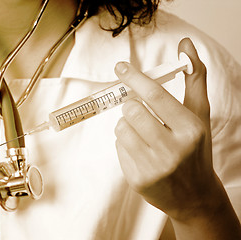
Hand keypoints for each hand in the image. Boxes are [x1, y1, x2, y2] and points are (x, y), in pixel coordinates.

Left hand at [114, 38, 240, 238]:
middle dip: (131, 106)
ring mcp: (153, 167)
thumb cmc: (195, 149)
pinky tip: (142, 153)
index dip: (135, 78)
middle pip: (132, 111)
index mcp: (190, 130)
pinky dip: (125, 144)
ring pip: (120, 128)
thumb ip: (194, 80)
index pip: (155, 96)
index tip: (120, 67)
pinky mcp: (137, 179)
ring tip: (143, 135)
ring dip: (127, 125)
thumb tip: (186, 46)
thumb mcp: (199, 116)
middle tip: (140, 112)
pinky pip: (117, 147)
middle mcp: (172, 150)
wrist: (194, 195)